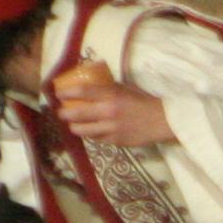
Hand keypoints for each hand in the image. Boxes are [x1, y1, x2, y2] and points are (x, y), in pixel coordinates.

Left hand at [54, 81, 174, 149]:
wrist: (163, 121)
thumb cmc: (145, 101)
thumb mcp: (127, 88)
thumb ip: (109, 87)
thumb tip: (93, 82)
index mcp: (111, 95)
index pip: (82, 92)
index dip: (66, 93)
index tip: (59, 94)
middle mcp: (108, 112)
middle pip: (77, 114)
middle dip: (64, 113)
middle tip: (61, 112)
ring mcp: (111, 129)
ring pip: (83, 130)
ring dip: (74, 127)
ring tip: (73, 125)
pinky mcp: (115, 141)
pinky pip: (96, 139)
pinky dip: (91, 135)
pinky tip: (91, 132)